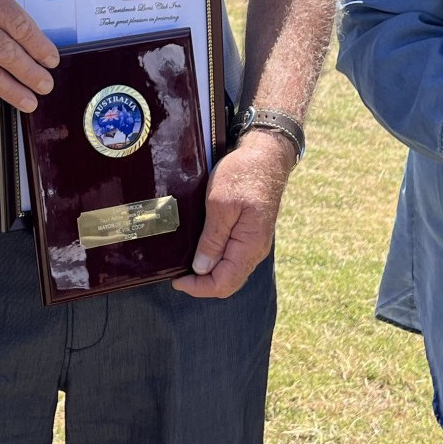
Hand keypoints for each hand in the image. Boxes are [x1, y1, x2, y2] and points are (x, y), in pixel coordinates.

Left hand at [173, 131, 296, 298]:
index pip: (224, 284)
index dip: (198, 288)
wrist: (266, 155)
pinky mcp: (250, 234)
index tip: (176, 280)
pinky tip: (199, 251)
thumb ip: (212, 239)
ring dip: (208, 273)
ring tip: (184, 263)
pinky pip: (233, 258)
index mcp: (249, 246)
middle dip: (202, 283)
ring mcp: (254, 243)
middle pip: (228, 282)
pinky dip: (215, 261)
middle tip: (177, 273)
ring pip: (230, 271)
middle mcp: (255, 250)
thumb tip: (201, 269)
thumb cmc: (243, 175)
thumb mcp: (220, 204)